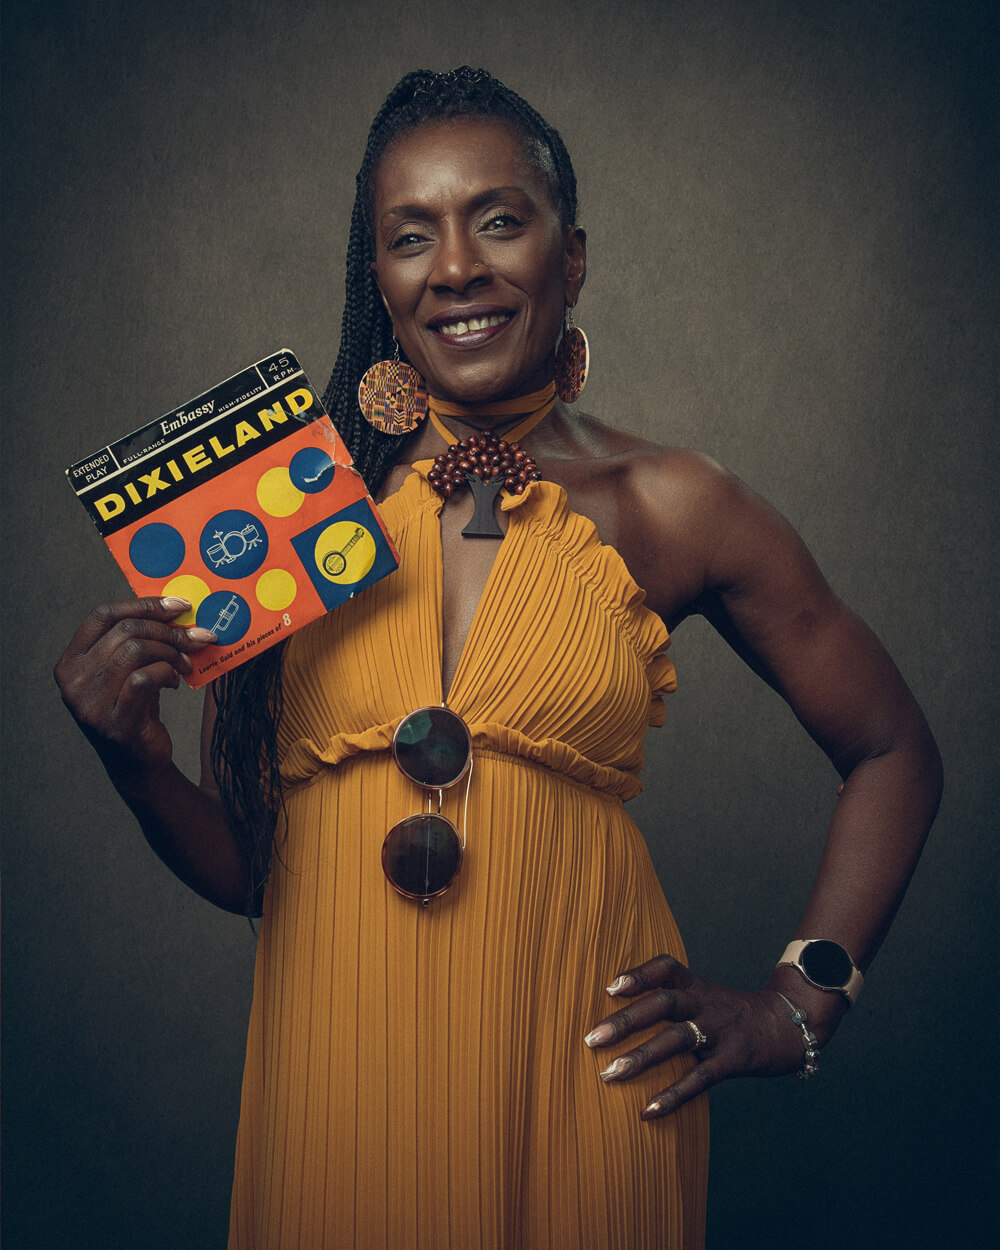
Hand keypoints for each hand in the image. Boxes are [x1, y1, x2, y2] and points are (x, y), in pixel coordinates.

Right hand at [54, 596, 214, 776]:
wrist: (138, 762)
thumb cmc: (136, 707)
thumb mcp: (129, 669)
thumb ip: (138, 639)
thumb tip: (176, 606)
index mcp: (71, 661)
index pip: (103, 615)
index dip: (144, 605)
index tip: (179, 606)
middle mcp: (73, 680)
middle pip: (126, 631)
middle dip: (169, 630)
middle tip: (197, 637)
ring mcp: (90, 703)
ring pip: (136, 650)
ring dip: (171, 652)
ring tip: (184, 663)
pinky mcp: (114, 722)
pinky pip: (145, 678)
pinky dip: (167, 673)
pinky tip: (175, 682)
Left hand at [584, 954, 810, 1119]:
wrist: (786, 1026)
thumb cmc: (729, 1013)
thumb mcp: (703, 994)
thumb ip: (670, 997)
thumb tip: (617, 1012)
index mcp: (695, 984)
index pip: (666, 967)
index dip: (639, 974)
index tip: (610, 987)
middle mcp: (704, 1002)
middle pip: (663, 1004)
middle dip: (626, 1021)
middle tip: (592, 1039)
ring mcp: (719, 1030)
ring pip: (676, 1040)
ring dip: (641, 1058)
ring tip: (608, 1075)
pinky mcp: (733, 1059)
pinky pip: (700, 1078)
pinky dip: (673, 1095)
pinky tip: (648, 1111)